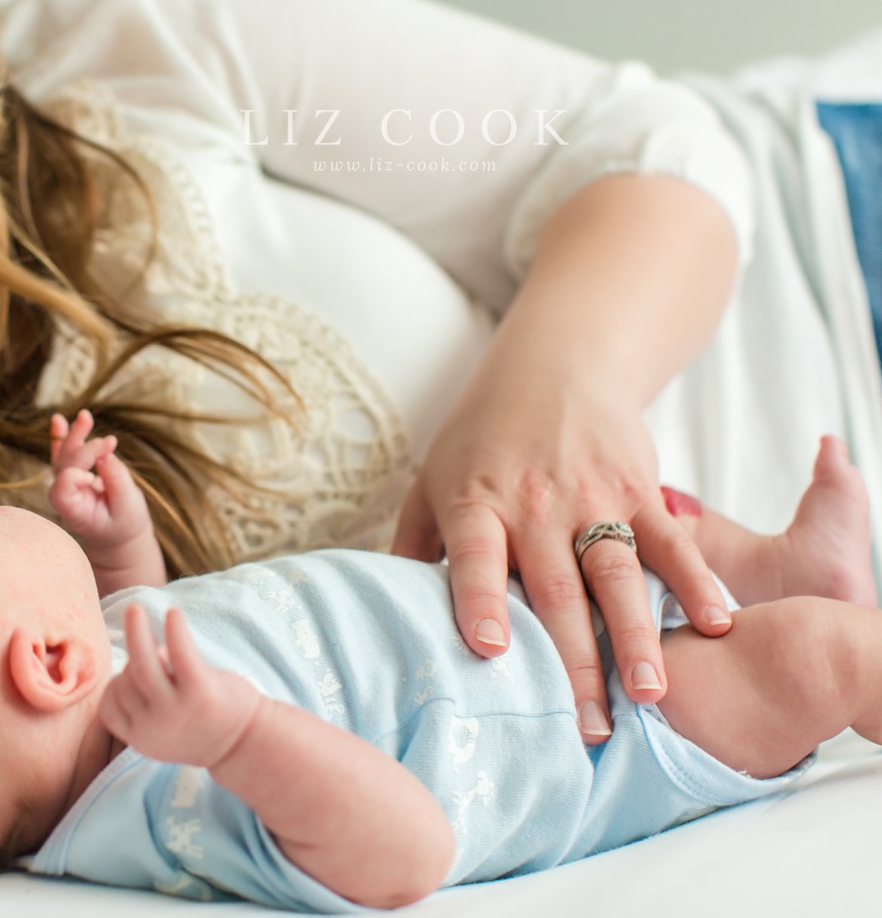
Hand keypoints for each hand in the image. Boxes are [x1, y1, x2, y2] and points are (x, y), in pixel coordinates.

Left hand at [48, 410, 151, 548]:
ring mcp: (66, 485)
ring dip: (74, 435)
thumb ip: (117, 482)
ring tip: (84, 416)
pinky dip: (61, 437)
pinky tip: (57, 421)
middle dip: (84, 449)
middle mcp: (64, 497)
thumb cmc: (124, 525)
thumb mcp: (129, 508)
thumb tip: (106, 455)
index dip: (76, 475)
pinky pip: (63, 453)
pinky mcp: (72, 473)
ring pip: (63, 456)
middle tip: (109, 442)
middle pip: (64, 466)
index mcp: (74, 512)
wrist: (119, 534)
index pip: (64, 487)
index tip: (96, 477)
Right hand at [100, 604, 261, 766]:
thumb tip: (153, 650)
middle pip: (126, 683)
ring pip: (142, 664)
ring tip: (135, 608)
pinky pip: (180, 652)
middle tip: (158, 658)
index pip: (108, 708)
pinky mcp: (200, 691)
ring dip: (136, 632)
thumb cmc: (203, 726)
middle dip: (134, 663)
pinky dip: (176, 630)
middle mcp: (154, 729)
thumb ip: (149, 695)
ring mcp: (176, 711)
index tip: (132, 677)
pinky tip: (173, 614)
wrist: (249, 745)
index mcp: (142, 741)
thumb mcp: (166, 723)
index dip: (116, 686)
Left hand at [392, 381, 730, 742]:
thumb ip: (411, 549)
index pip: (475, 555)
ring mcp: (591, 497)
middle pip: (553, 589)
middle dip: (570, 662)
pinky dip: (697, 582)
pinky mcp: (638, 489)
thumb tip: (381, 619)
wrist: (554, 367)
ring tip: (650, 695)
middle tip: (584, 731)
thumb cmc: (481, 439)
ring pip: (616, 574)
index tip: (491, 650)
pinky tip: (717, 625)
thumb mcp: (431, 482)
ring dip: (634, 637)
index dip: (481, 600)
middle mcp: (532, 503)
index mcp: (474, 502)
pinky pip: (670, 542)